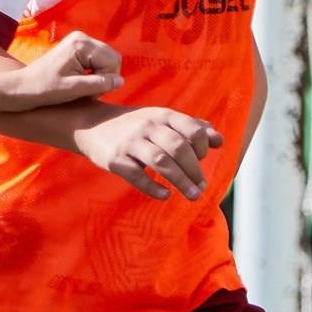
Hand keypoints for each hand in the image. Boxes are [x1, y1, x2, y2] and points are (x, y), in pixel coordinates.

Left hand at [5, 33, 121, 110]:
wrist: (22, 87)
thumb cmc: (44, 89)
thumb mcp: (74, 90)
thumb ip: (99, 84)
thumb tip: (120, 81)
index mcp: (81, 44)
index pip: (113, 61)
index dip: (106, 80)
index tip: (89, 92)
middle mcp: (82, 37)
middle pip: (112, 59)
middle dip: (104, 78)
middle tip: (86, 92)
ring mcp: (78, 41)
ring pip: (106, 61)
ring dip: (98, 78)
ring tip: (81, 89)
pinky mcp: (76, 48)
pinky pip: (97, 62)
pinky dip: (93, 75)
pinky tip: (79, 83)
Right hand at [73, 106, 221, 199]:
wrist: (91, 124)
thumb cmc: (134, 125)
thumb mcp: (161, 120)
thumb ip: (190, 128)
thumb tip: (219, 140)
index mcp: (162, 115)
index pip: (191, 129)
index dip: (202, 147)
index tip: (202, 160)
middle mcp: (148, 126)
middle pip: (179, 148)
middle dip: (194, 170)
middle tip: (202, 187)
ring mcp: (131, 142)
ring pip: (162, 162)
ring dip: (181, 181)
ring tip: (193, 195)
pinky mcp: (115, 159)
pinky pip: (137, 175)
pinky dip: (153, 187)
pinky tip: (166, 195)